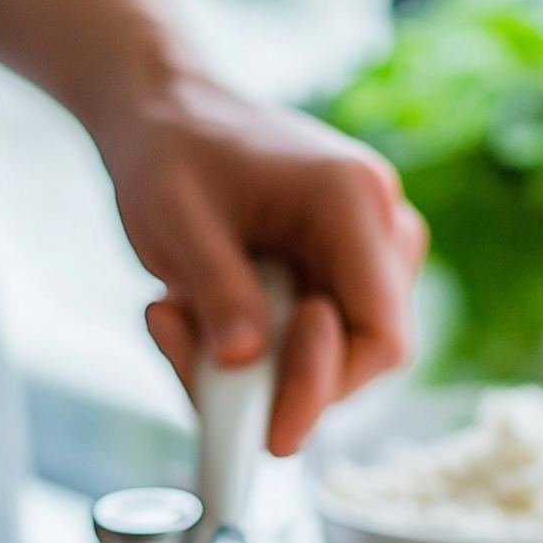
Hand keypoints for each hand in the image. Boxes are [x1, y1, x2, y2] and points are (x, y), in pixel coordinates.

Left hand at [99, 75, 426, 455]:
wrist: (162, 112)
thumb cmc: (169, 150)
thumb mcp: (176, 217)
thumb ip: (216, 288)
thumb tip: (244, 359)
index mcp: (351, 199)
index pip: (381, 333)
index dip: (329, 390)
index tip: (271, 431)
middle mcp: (376, 225)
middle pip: (360, 353)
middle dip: (280, 382)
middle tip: (199, 370)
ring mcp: (360, 251)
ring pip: (330, 354)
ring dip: (253, 367)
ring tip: (174, 319)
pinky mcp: (333, 273)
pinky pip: (303, 342)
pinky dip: (246, 352)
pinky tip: (185, 315)